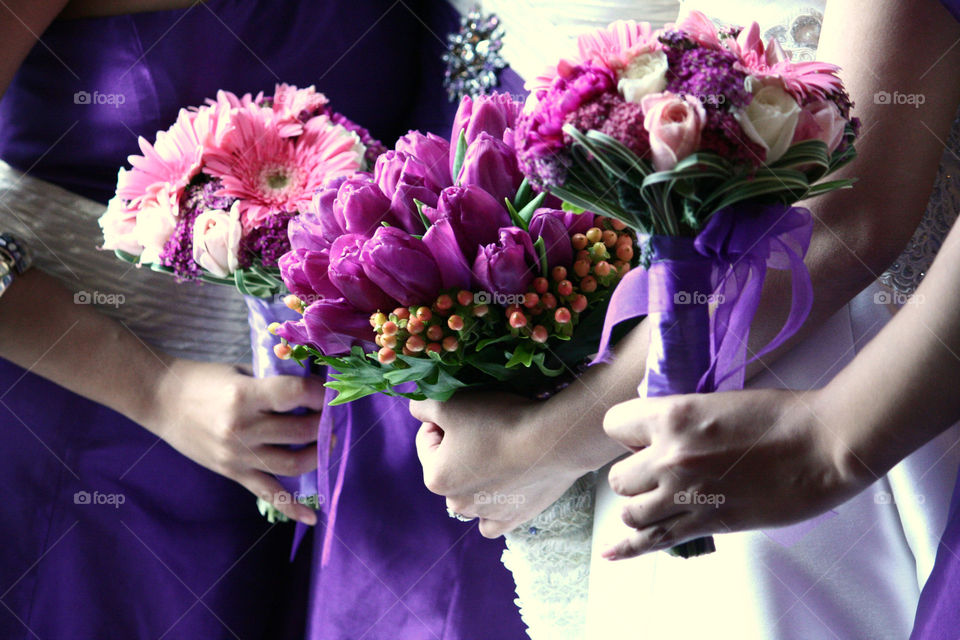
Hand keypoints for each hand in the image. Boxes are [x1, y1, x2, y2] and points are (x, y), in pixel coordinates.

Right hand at [142, 358, 324, 524]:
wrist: (161, 400)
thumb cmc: (203, 380)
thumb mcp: (241, 372)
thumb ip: (274, 382)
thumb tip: (313, 388)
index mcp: (244, 396)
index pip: (295, 394)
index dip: (320, 392)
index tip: (329, 391)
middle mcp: (242, 429)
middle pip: (300, 430)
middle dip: (324, 423)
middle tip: (332, 416)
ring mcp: (238, 455)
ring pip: (292, 464)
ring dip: (318, 455)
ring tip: (326, 443)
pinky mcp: (233, 473)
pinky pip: (267, 493)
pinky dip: (291, 507)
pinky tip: (312, 515)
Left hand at [411, 392, 584, 537]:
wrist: (552, 441)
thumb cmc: (498, 421)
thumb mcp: (451, 402)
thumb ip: (423, 406)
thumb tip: (417, 411)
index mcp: (436, 478)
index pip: (427, 439)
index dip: (443, 419)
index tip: (466, 409)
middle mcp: (456, 503)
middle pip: (450, 466)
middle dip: (460, 447)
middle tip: (486, 427)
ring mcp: (486, 515)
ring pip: (470, 493)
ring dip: (478, 474)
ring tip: (501, 450)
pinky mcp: (514, 519)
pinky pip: (493, 518)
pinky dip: (494, 506)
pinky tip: (504, 488)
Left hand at [600, 389, 867, 559]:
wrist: (824, 445)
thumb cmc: (780, 416)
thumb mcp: (716, 402)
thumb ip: (681, 420)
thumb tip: (658, 435)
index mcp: (674, 415)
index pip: (614, 425)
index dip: (628, 433)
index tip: (645, 437)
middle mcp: (670, 456)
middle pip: (619, 476)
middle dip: (636, 474)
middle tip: (663, 470)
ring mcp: (686, 493)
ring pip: (630, 511)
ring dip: (641, 506)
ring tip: (660, 499)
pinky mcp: (707, 523)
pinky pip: (653, 541)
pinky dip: (627, 549)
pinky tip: (609, 553)